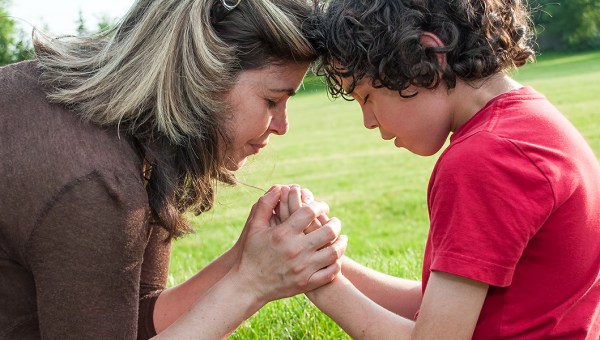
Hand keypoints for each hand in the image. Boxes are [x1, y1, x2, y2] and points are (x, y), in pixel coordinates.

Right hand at [230, 185, 346, 304]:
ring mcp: (303, 268)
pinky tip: (335, 257)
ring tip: (341, 237)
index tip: (322, 206)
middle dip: (335, 223)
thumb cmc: (250, 253)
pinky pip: (331, 272)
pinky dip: (337, 263)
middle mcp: (295, 250)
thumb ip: (265, 204)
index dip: (319, 205)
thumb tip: (279, 187)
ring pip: (334, 252)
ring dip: (341, 242)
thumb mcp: (254, 227)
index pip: (310, 212)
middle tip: (335, 221)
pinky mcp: (306, 283)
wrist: (248, 285)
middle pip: (328, 231)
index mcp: (283, 234)